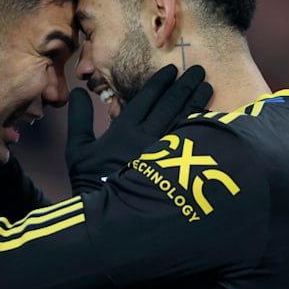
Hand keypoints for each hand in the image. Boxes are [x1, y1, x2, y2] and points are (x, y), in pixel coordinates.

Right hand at [65, 64, 211, 194]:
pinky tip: (210, 119)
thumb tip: (79, 92)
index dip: (160, 82)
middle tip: (198, 71)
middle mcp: (148, 139)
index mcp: (124, 131)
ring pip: (184, 122)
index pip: (147, 98)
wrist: (107, 219)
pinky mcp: (175, 172)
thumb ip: (80, 118)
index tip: (171, 69)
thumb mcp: (78, 149)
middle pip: (171, 105)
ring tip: (207, 88)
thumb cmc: (90, 182)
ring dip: (196, 103)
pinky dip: (201, 129)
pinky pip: (191, 145)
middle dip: (185, 85)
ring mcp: (164, 156)